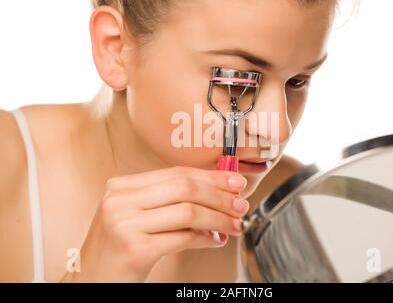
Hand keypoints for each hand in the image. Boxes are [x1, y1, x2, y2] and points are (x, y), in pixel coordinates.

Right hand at [60, 166, 248, 282]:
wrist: (91, 280)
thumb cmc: (118, 248)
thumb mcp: (137, 216)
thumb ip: (171, 202)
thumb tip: (218, 196)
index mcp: (122, 186)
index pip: (176, 173)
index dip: (211, 176)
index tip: (235, 181)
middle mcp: (120, 200)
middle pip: (185, 187)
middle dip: (220, 196)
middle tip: (241, 205)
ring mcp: (124, 223)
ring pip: (188, 211)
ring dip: (218, 218)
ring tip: (233, 225)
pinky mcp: (134, 249)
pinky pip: (182, 238)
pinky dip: (205, 238)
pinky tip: (215, 240)